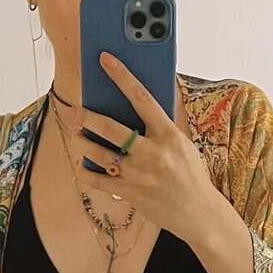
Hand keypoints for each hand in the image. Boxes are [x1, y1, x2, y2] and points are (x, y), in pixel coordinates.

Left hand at [60, 51, 214, 241]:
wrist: (198, 213)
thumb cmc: (190, 174)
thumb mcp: (183, 143)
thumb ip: (162, 124)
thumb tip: (139, 99)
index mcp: (168, 135)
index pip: (142, 97)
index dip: (122, 76)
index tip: (106, 60)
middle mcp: (152, 153)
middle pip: (111, 128)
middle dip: (87, 117)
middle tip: (74, 110)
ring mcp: (139, 175)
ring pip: (99, 154)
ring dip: (83, 142)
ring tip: (78, 135)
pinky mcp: (129, 193)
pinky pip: (98, 180)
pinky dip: (85, 171)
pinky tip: (81, 164)